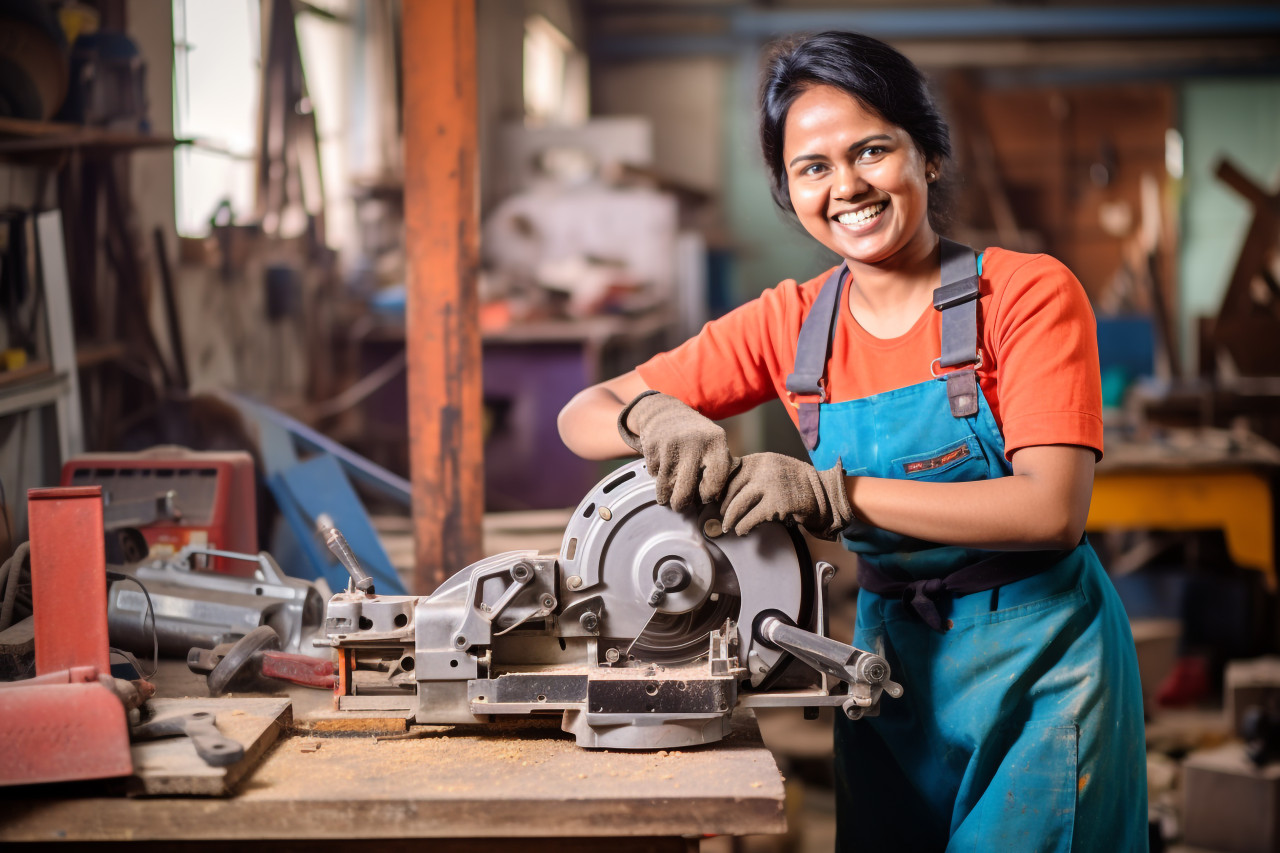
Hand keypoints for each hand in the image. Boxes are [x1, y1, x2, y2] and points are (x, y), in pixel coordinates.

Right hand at [618, 391, 735, 509]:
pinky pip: (654, 474)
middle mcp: (694, 443)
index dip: (709, 494)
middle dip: (681, 504)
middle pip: (685, 491)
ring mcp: (671, 444)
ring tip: (669, 490)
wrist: (664, 412)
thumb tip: (716, 501)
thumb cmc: (696, 437)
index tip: (705, 497)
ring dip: (665, 494)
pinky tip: (662, 465)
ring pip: (665, 487)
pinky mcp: (652, 446)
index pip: (716, 480)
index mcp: (716, 442)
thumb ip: (719, 468)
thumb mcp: (714, 444)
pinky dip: (657, 476)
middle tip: (680, 505)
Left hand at [720, 453, 852, 536]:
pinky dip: (742, 527)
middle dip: (723, 506)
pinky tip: (742, 530)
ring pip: (737, 506)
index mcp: (759, 459)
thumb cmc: (795, 484)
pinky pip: (750, 519)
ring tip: (729, 526)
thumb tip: (723, 490)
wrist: (824, 493)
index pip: (729, 473)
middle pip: (730, 490)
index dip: (720, 489)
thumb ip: (752, 474)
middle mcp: (763, 469)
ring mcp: (770, 486)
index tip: (716, 500)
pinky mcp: (776, 505)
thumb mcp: (773, 469)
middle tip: (723, 516)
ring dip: (730, 519)